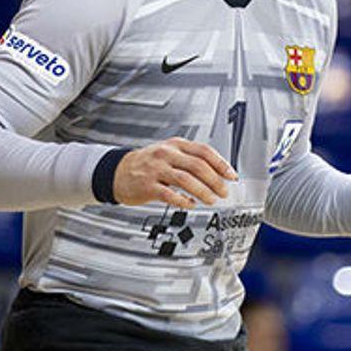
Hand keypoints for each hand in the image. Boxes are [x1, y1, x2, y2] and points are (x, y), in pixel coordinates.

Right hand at [113, 138, 236, 208]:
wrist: (118, 171)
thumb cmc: (147, 164)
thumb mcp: (168, 153)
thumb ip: (189, 159)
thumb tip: (217, 174)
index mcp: (175, 145)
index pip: (204, 151)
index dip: (221, 164)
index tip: (231, 176)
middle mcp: (166, 154)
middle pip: (197, 165)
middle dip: (215, 180)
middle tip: (223, 192)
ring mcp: (156, 169)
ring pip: (185, 179)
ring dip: (202, 191)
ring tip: (211, 200)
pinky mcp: (148, 185)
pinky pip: (169, 194)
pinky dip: (183, 201)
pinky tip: (190, 205)